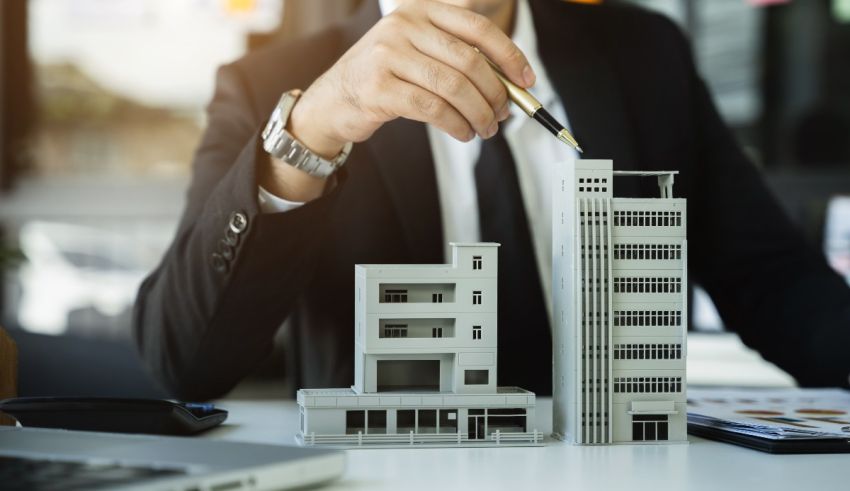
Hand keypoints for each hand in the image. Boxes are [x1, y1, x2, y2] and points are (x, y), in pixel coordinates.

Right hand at [263, 0, 534, 201]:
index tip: (525, 81)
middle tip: (504, 114)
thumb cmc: (386, 78)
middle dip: (495, 93)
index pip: (477, 28)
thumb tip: (510, 84)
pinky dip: (457, 124)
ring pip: (454, 87)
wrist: (333, 100)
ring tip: (486, 128)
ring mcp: (388, 54)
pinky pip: (434, 109)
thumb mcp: (419, 52)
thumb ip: (457, 56)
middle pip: (470, 60)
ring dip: (479, 113)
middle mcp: (403, 25)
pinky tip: (463, 133)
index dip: (509, 55)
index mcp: (420, 10)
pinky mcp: (380, 87)